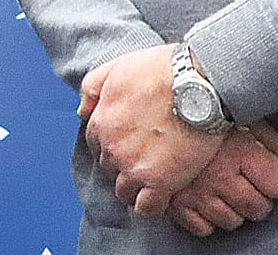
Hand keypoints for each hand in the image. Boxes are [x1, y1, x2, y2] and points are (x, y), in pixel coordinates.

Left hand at [79, 45, 222, 218]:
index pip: (97, 147)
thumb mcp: (116, 69)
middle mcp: (111, 149)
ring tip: (154, 183)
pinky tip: (164, 197)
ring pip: (125, 192)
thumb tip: (82, 111)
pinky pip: (147, 209)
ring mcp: (133, 168)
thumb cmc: (160, 71)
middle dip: (124, 168)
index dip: (113, 148)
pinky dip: (153, 207)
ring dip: (136, 190)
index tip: (129, 148)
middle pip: (110, 170)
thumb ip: (92, 89)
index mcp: (100, 124)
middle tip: (145, 164)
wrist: (196, 84)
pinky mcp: (159, 183)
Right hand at [166, 119, 277, 236]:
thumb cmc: (202, 110)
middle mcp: (218, 175)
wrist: (160, 107)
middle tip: (242, 181)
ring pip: (231, 221)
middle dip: (256, 198)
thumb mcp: (243, 118)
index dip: (274, 178)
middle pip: (258, 208)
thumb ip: (276, 144)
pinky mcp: (173, 203)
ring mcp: (195, 192)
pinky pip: (201, 228)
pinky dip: (204, 218)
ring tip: (221, 187)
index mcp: (238, 151)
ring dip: (230, 209)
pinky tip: (202, 198)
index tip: (263, 169)